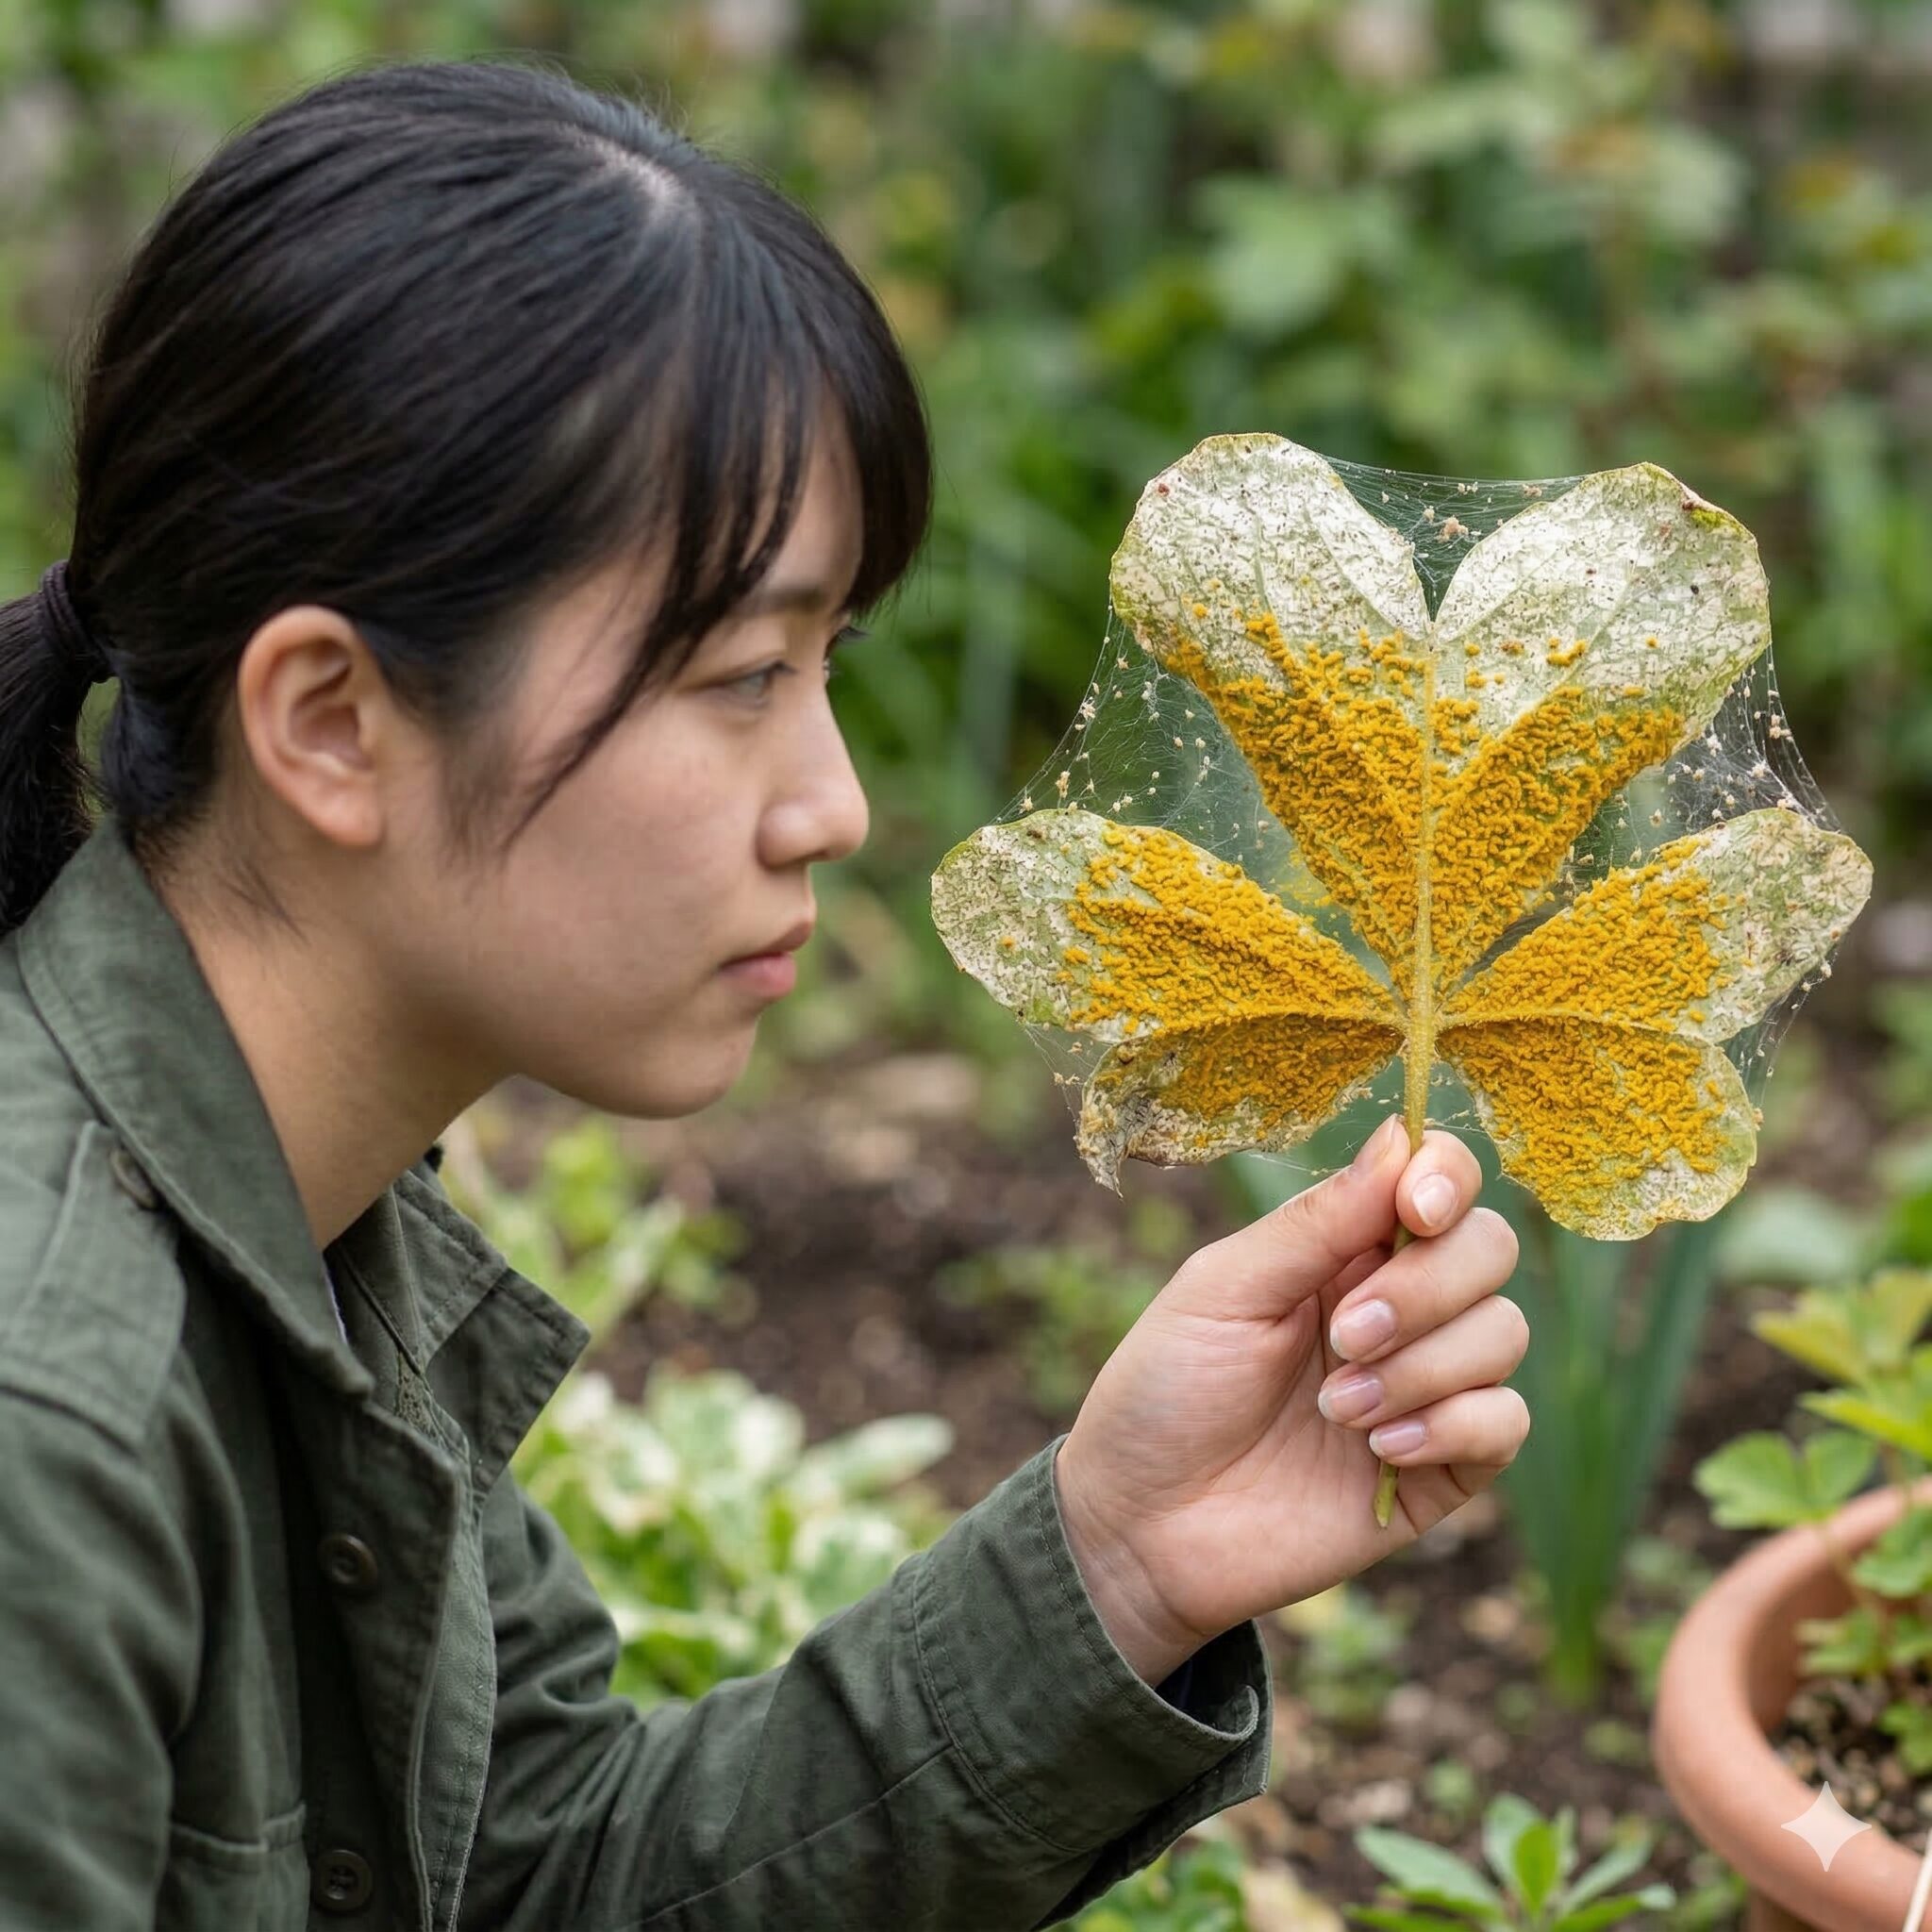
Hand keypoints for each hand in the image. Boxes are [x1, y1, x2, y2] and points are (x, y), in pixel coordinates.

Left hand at [1053, 1116, 1530, 1684]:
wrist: (1145, 1526)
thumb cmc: (1166, 1393)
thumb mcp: (1222, 1290)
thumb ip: (1314, 1223)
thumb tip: (1398, 1139)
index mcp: (1343, 1247)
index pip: (1438, 1179)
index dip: (1446, 1179)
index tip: (1417, 1209)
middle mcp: (1399, 1304)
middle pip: (1489, 1248)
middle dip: (1427, 1288)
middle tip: (1344, 1336)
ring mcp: (1427, 1384)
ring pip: (1504, 1332)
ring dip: (1421, 1368)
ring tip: (1333, 1409)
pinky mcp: (1444, 1466)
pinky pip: (1506, 1421)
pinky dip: (1451, 1426)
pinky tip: (1376, 1449)